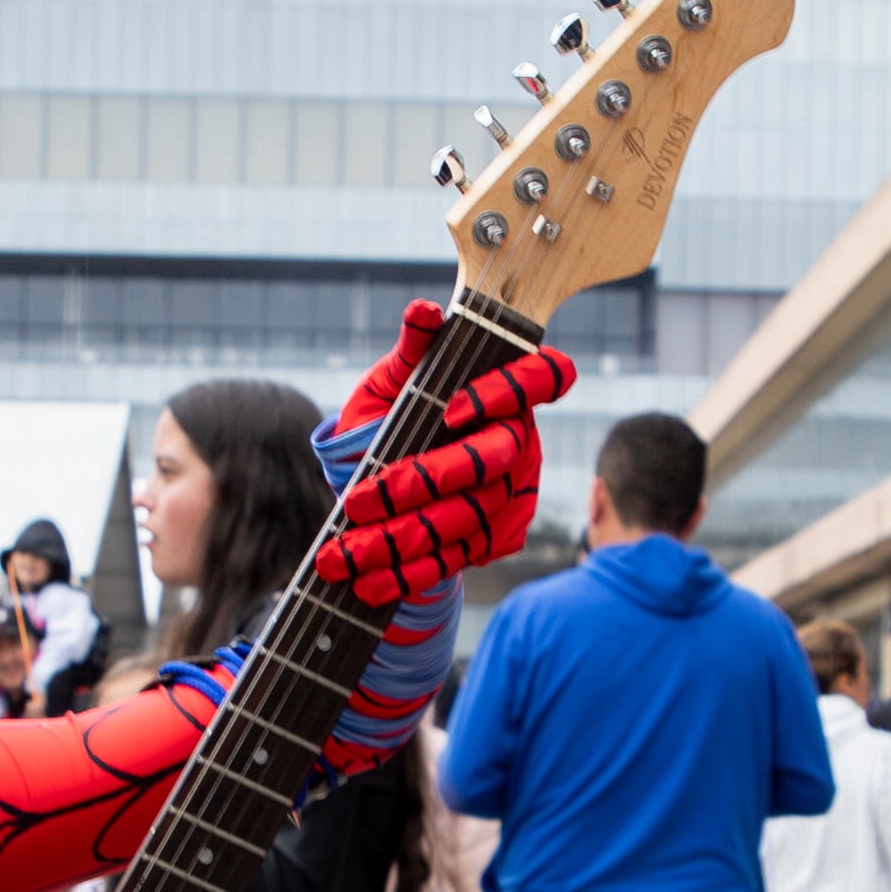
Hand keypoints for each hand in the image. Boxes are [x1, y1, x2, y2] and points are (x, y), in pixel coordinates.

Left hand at [311, 300, 575, 613]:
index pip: (544, 377)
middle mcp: (517, 442)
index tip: (448, 409)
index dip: (505, 392)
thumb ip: (411, 348)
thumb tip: (421, 312)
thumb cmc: (392, 415)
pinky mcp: (494, 540)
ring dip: (400, 537)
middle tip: (363, 499)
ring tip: (346, 552)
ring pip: (463, 517)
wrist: (380, 482)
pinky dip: (408, 572)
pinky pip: (454, 559)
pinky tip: (369, 579)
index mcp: (505, 392)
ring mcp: (509, 495)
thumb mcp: (392, 380)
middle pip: (491, 461)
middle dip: (423, 482)